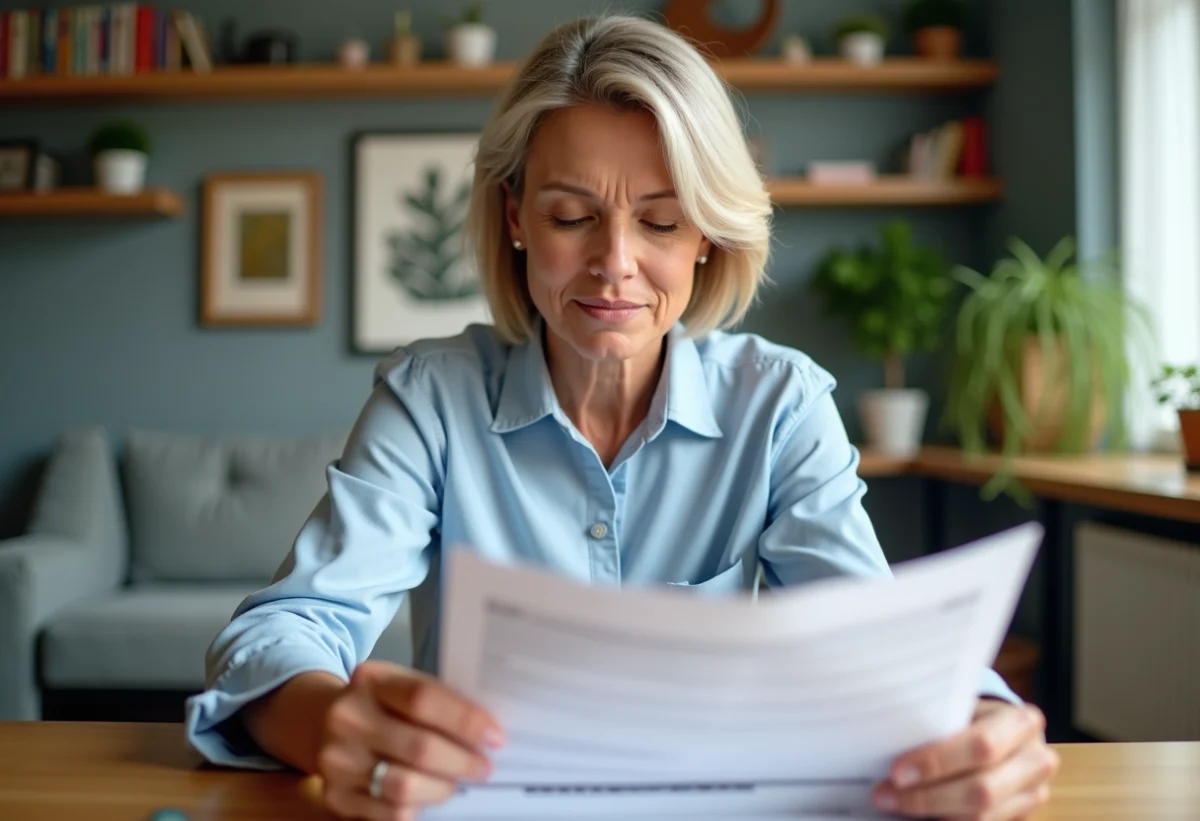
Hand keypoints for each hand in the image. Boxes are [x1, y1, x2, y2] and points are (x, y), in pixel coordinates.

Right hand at [316, 660, 504, 820]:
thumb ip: (437, 701)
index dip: (465, 720)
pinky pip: (389, 812)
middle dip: (462, 761)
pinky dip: (418, 807)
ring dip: (442, 787)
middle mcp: (347, 717)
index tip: (494, 736)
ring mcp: (336, 759)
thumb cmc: (379, 704)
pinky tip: (429, 795)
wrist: (321, 721)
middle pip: (419, 747)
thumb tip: (486, 731)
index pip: (424, 698)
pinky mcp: (335, 795)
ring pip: (404, 785)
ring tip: (456, 782)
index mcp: (371, 680)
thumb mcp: (399, 685)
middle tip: (483, 766)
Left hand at [872, 699, 1059, 819]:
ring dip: (931, 814)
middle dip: (927, 797)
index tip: (897, 772)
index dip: (937, 762)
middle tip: (886, 795)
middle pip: (982, 790)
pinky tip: (920, 816)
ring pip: (981, 818)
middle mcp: (1035, 760)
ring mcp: (1034, 794)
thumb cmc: (973, 717)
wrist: (1006, 735)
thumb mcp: (962, 708)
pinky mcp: (1023, 816)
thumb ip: (939, 723)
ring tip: (895, 804)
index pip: (981, 747)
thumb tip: (890, 740)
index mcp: (1021, 722)